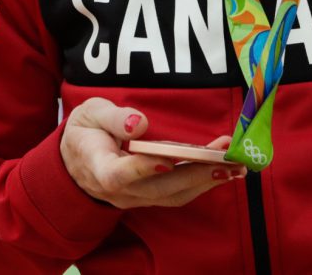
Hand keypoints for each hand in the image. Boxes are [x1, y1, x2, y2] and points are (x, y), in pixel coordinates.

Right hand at [60, 97, 244, 208]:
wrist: (75, 161)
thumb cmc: (86, 131)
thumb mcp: (90, 114)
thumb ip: (113, 118)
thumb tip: (139, 124)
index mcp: (98, 167)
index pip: (119, 174)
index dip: (143, 168)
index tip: (168, 158)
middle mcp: (119, 191)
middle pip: (159, 189)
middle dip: (195, 173)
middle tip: (225, 159)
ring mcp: (136, 198)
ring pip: (173, 195)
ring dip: (206, 180)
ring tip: (236, 165)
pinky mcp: (150, 197)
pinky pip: (177, 195)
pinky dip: (202, 183)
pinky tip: (225, 170)